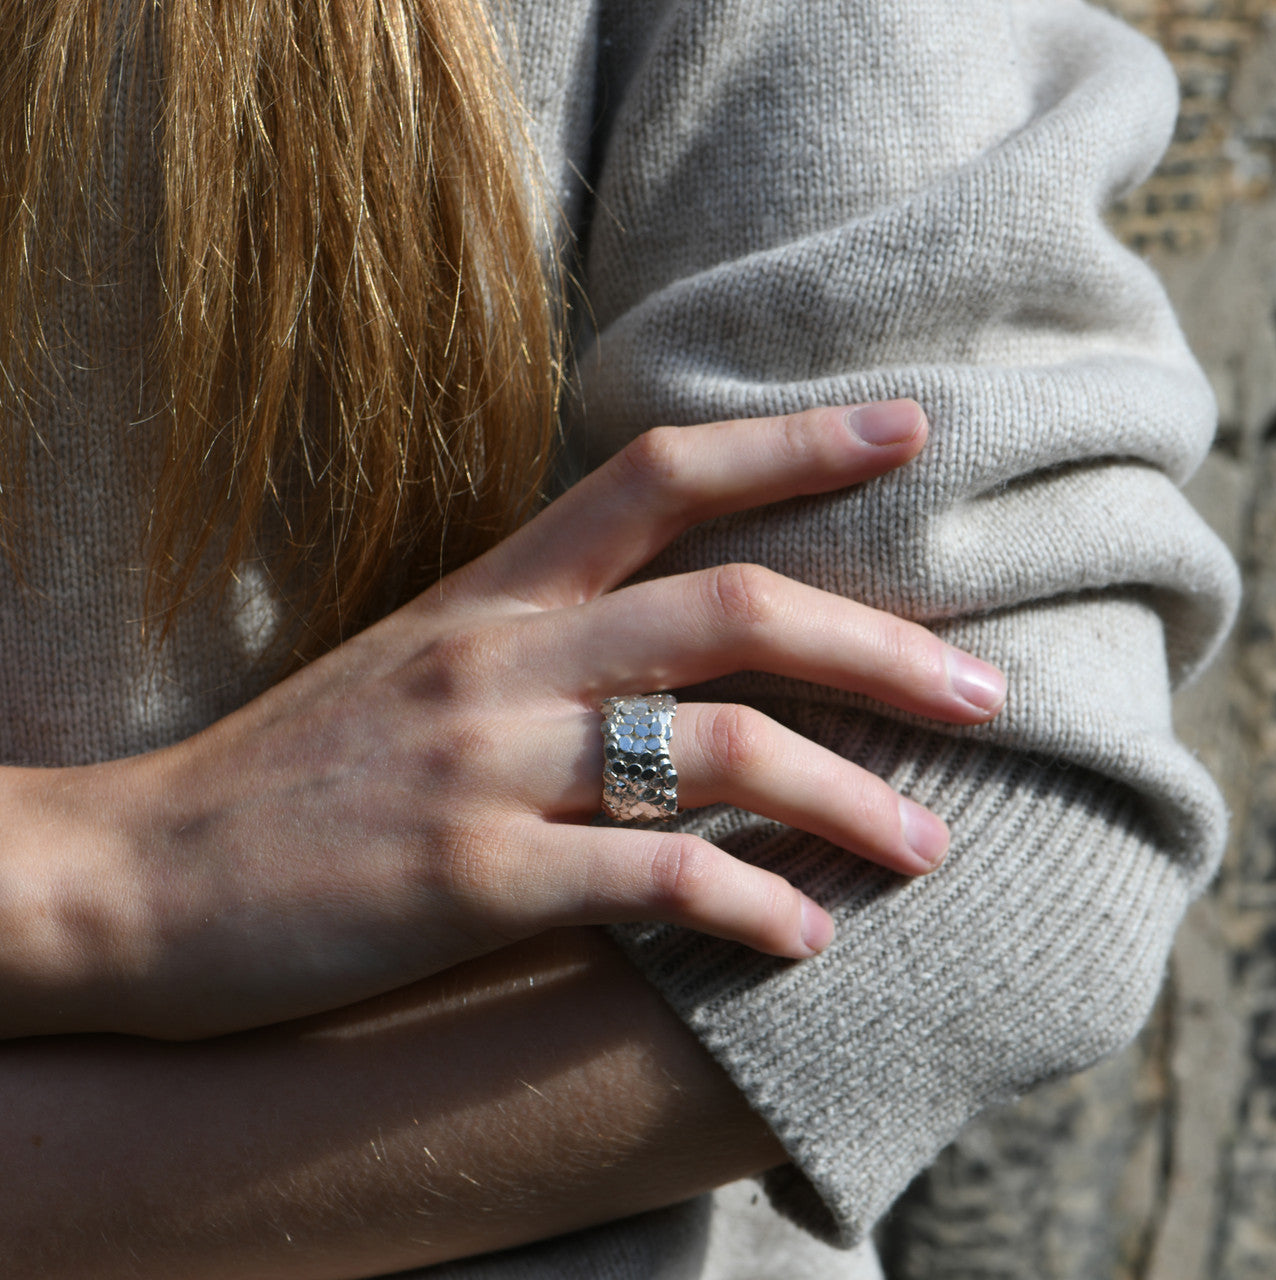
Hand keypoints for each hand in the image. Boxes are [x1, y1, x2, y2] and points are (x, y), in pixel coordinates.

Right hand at [25, 399, 1004, 1038]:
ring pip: (718, 745)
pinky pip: (649, 879)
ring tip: (932, 844)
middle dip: (881, 642)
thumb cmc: (294, 776)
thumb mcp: (416, 672)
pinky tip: (806, 938)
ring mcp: (487, 767)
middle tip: (987, 688)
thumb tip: (668, 663)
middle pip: (736, 607)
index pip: (660, 476)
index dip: (794, 443)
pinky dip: (746, 906)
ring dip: (847, 796)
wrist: (136, 875)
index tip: (909, 432)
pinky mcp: (468, 881)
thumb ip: (538, 649)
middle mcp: (503, 661)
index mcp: (493, 597)